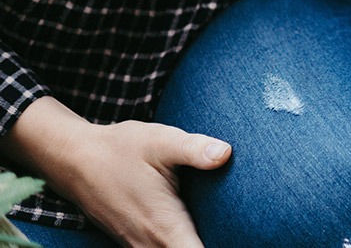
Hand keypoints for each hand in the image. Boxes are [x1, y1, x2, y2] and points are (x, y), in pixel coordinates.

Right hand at [0, 97, 230, 247]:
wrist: (73, 159)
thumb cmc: (121, 149)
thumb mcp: (162, 142)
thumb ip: (195, 150)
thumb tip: (225, 153)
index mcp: (164, 225)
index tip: (246, 241)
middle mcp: (150, 244)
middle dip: (212, 244)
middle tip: (243, 235)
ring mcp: (138, 245)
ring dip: (191, 245)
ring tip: (217, 232)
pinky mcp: (132, 241)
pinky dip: (177, 245)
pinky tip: (189, 234)